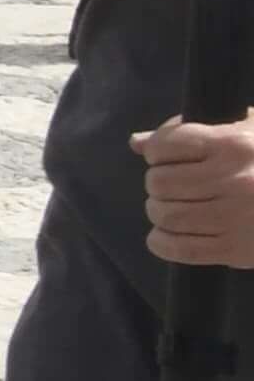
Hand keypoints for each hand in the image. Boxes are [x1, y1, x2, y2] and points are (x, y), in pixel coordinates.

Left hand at [141, 115, 253, 269]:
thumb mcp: (247, 131)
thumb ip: (190, 133)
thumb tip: (137, 142)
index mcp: (234, 145)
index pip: (168, 144)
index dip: (158, 150)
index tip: (165, 156)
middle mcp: (232, 180)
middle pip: (161, 182)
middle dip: (158, 183)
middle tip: (171, 185)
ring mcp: (233, 217)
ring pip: (165, 214)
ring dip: (159, 211)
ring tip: (171, 207)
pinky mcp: (236, 249)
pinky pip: (179, 248)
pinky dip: (161, 242)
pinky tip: (164, 235)